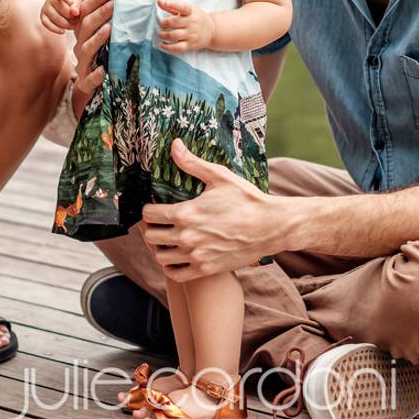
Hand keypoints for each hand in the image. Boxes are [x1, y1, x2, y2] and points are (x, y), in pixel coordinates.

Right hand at [40, 0, 81, 33]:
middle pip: (59, 7)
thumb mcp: (79, 3)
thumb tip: (74, 12)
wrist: (71, 11)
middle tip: (76, 19)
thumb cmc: (77, 5)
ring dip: (64, 23)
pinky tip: (63, 31)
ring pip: (53, 16)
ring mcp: (46, 7)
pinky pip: (46, 23)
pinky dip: (54, 29)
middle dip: (69, 15)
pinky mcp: (43, 17)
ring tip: (73, 25)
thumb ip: (77, 6)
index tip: (72, 2)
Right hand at [72, 0, 112, 116]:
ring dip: (98, 39)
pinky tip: (104, 70)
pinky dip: (96, 75)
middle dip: (100, 13)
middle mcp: (80, 46)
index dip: (95, 0)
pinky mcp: (86, 83)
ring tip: (109, 29)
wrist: (88, 88)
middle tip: (114, 2)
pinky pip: (89, 79)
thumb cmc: (97, 56)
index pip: (86, 13)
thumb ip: (96, 10)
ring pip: (86, 50)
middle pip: (86, 27)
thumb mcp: (98, 33)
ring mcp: (82, 65)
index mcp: (83, 34)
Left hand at [140, 139, 278, 279]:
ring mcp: (196, 255)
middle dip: (151, 227)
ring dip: (159, 247)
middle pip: (150, 237)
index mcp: (186, 213)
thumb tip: (174, 145)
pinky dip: (170, 265)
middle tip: (159, 222)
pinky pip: (175, 274)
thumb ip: (192, 163)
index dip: (148, 209)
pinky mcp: (206, 269)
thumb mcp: (219, 176)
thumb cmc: (246, 199)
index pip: (148, 215)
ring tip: (167, 237)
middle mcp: (187, 237)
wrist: (271, 226)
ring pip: (160, 257)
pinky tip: (177, 255)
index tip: (155, 206)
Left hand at [157, 0, 215, 51]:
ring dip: (163, 35)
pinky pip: (177, 48)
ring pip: (174, 35)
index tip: (165, 3)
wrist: (212, 30)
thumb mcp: (188, 9)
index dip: (173, 5)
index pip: (182, 7)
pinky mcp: (190, 45)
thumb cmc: (196, 18)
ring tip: (161, 34)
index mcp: (191, 12)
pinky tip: (161, 45)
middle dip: (164, 23)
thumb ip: (172, 7)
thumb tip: (159, 2)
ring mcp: (191, 34)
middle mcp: (192, 23)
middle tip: (161, 24)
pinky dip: (167, 47)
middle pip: (174, 22)